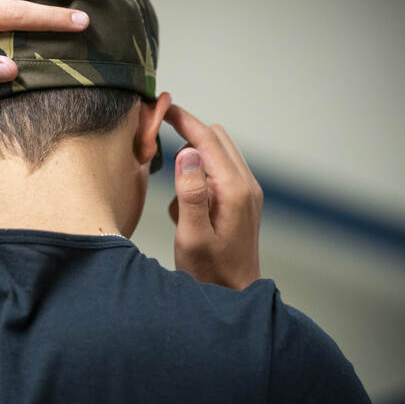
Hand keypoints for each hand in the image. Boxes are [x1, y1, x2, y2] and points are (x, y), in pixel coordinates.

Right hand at [163, 105, 262, 289]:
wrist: (234, 296)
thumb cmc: (209, 271)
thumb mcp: (191, 235)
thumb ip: (190, 193)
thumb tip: (187, 152)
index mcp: (233, 189)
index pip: (207, 139)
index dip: (184, 119)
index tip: (163, 107)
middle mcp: (245, 185)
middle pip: (217, 138)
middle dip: (189, 133)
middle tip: (157, 140)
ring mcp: (246, 192)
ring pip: (218, 153)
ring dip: (194, 156)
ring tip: (172, 186)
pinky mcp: (242, 200)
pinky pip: (219, 172)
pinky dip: (200, 175)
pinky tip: (187, 206)